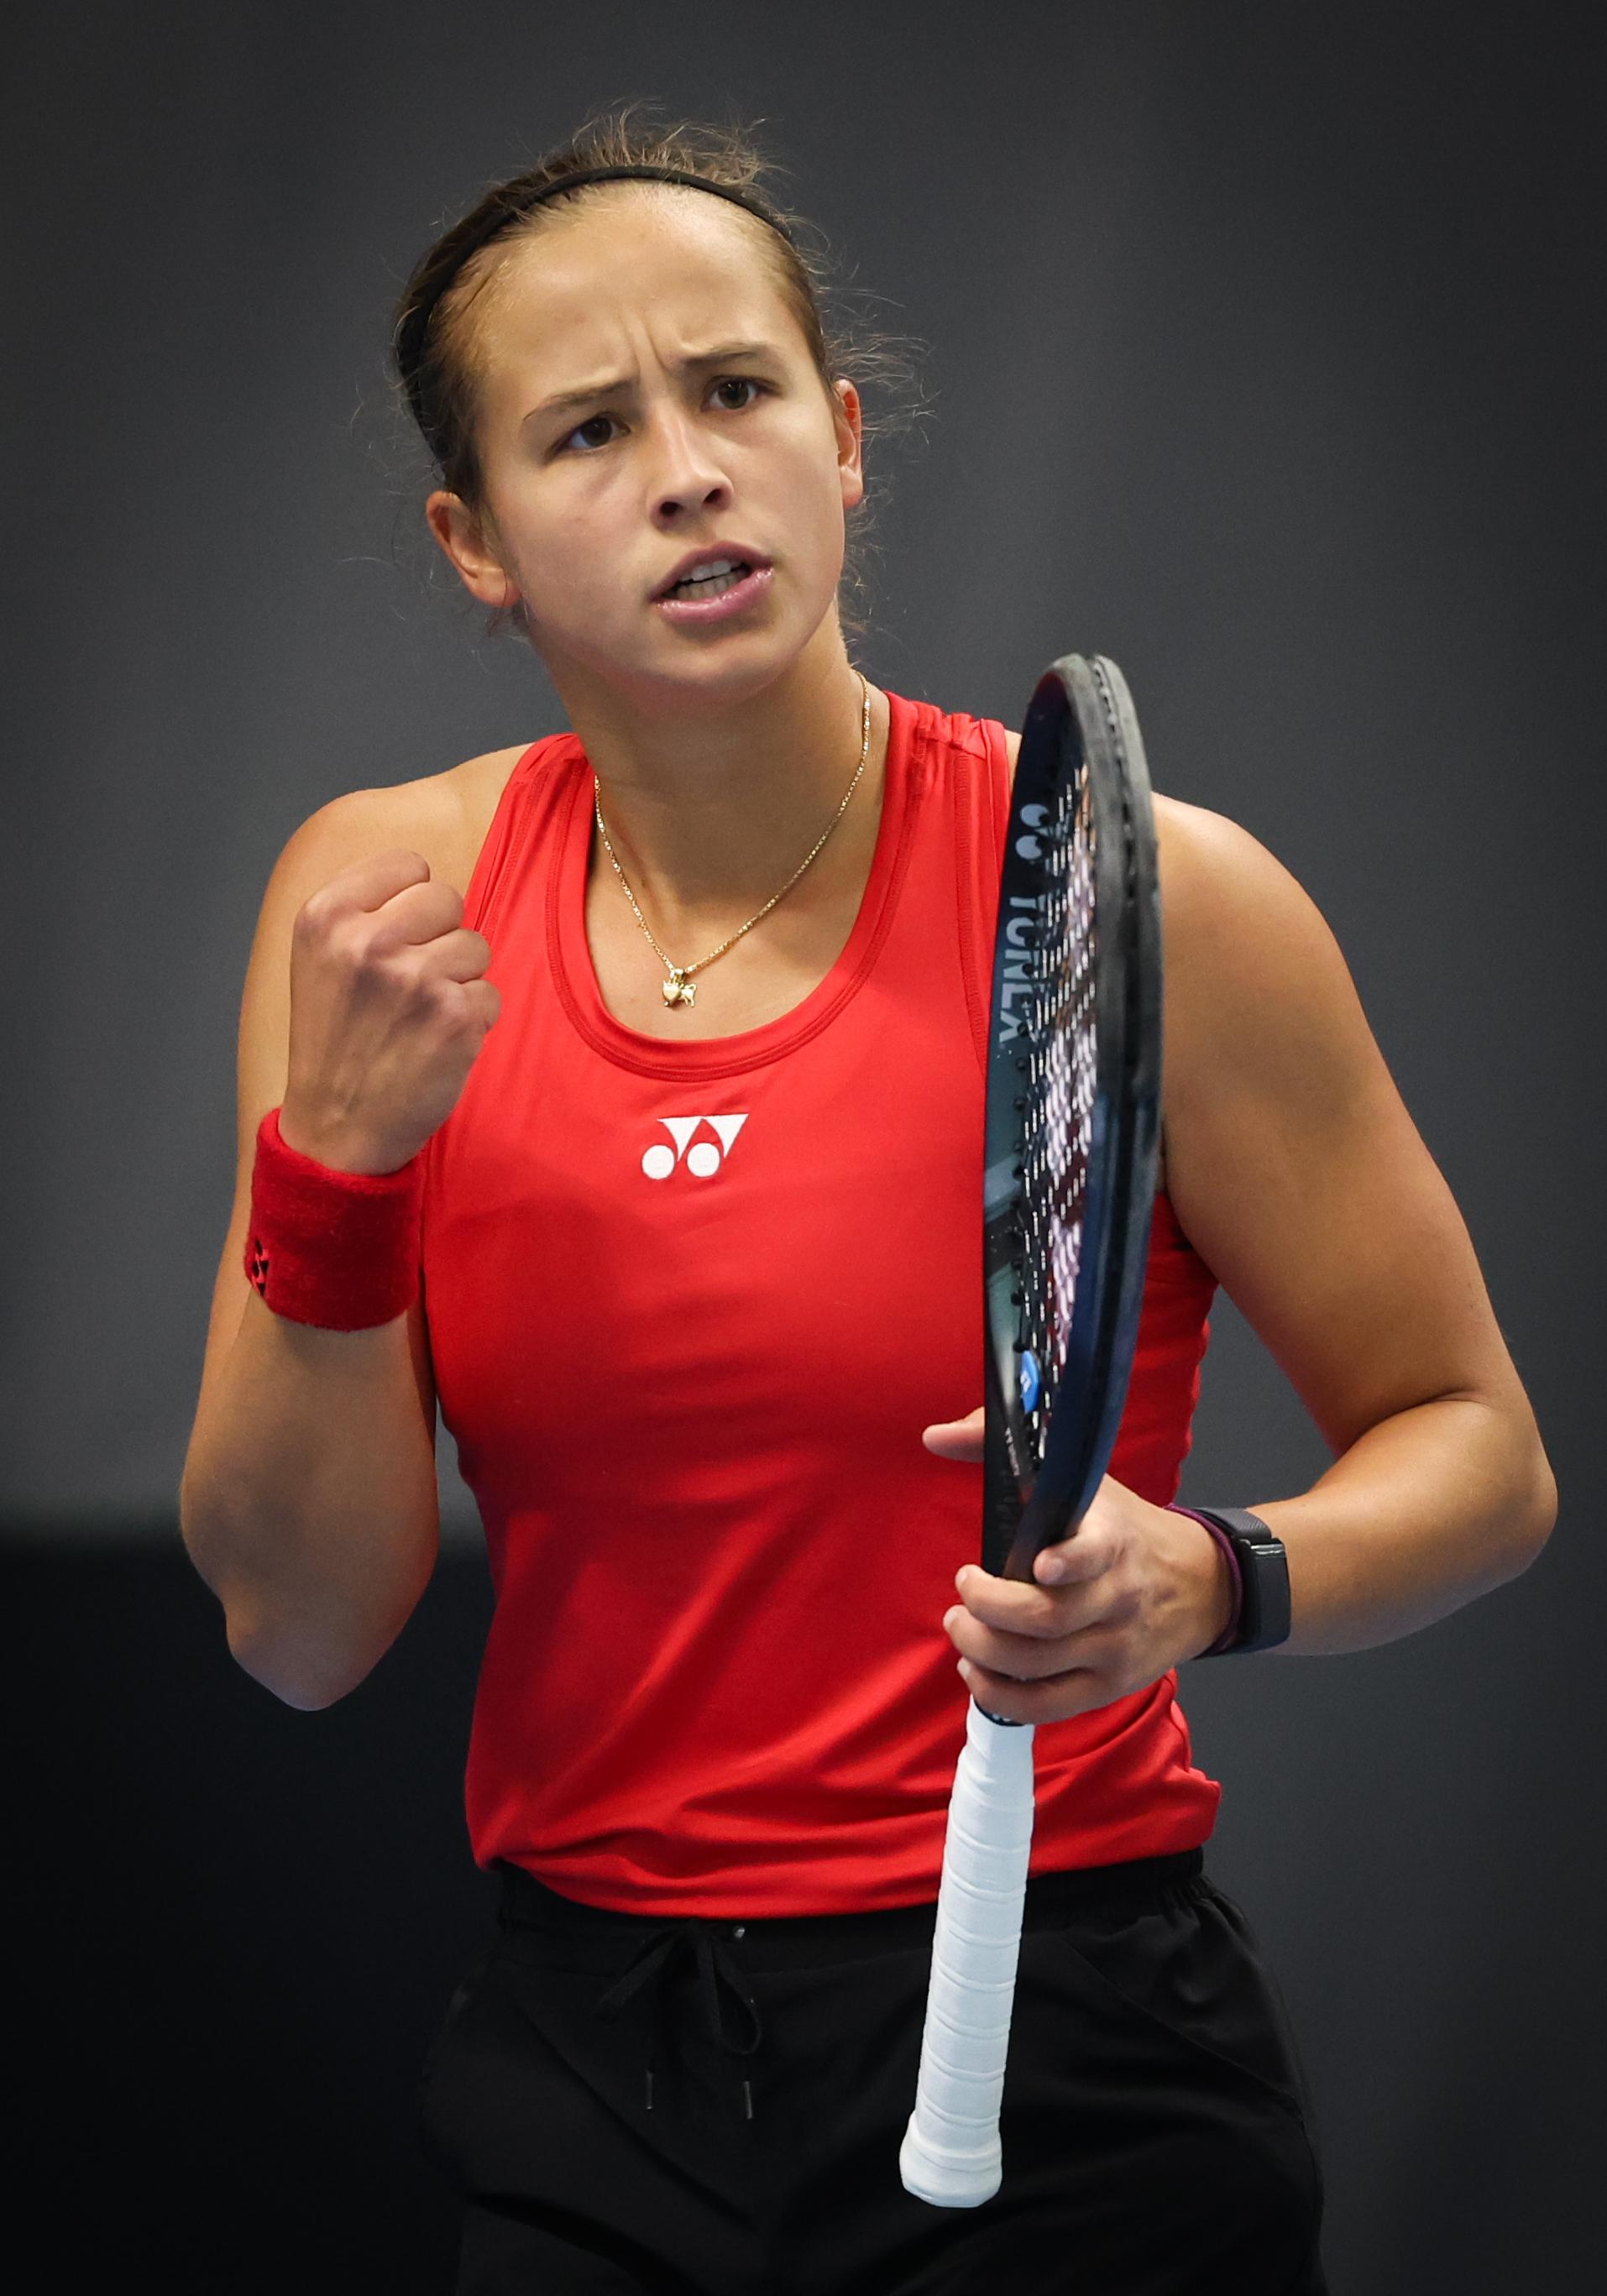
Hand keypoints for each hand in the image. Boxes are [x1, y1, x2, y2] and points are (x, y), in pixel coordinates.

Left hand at [921, 1407, 1235, 1723]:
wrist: (1203, 1583)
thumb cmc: (1124, 1527)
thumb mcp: (1082, 1479)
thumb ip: (1003, 1446)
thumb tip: (935, 1436)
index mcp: (1113, 1540)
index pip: (1095, 1554)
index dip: (1067, 1561)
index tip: (1037, 1564)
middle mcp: (1117, 1596)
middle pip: (1048, 1619)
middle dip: (989, 1610)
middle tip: (962, 1595)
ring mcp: (1115, 1646)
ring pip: (1040, 1664)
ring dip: (984, 1650)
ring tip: (960, 1628)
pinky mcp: (1110, 1684)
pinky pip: (1049, 1705)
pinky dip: (1003, 1696)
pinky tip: (976, 1672)